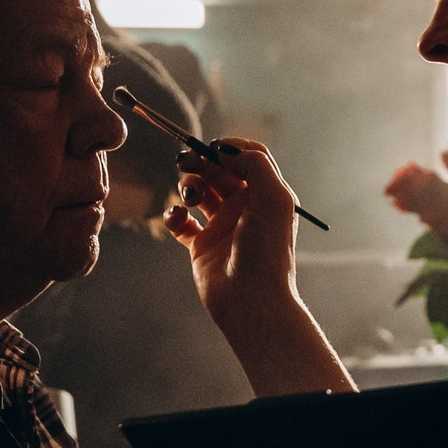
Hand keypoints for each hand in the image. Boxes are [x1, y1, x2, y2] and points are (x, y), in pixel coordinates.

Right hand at [165, 138, 299, 326]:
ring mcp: (222, 226)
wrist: (251, 300)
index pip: (248, 157)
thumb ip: (255, 164)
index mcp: (266, 194)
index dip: (230, 147)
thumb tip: (225, 149)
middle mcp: (245, 208)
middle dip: (200, 161)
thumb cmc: (267, 251)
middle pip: (218, 170)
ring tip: (191, 195)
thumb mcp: (273, 199)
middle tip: (186, 160)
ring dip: (189, 185)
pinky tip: (179, 219)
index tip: (212, 147)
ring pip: (198, 191)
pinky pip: (181, 221)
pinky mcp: (201, 246)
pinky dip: (174, 215)